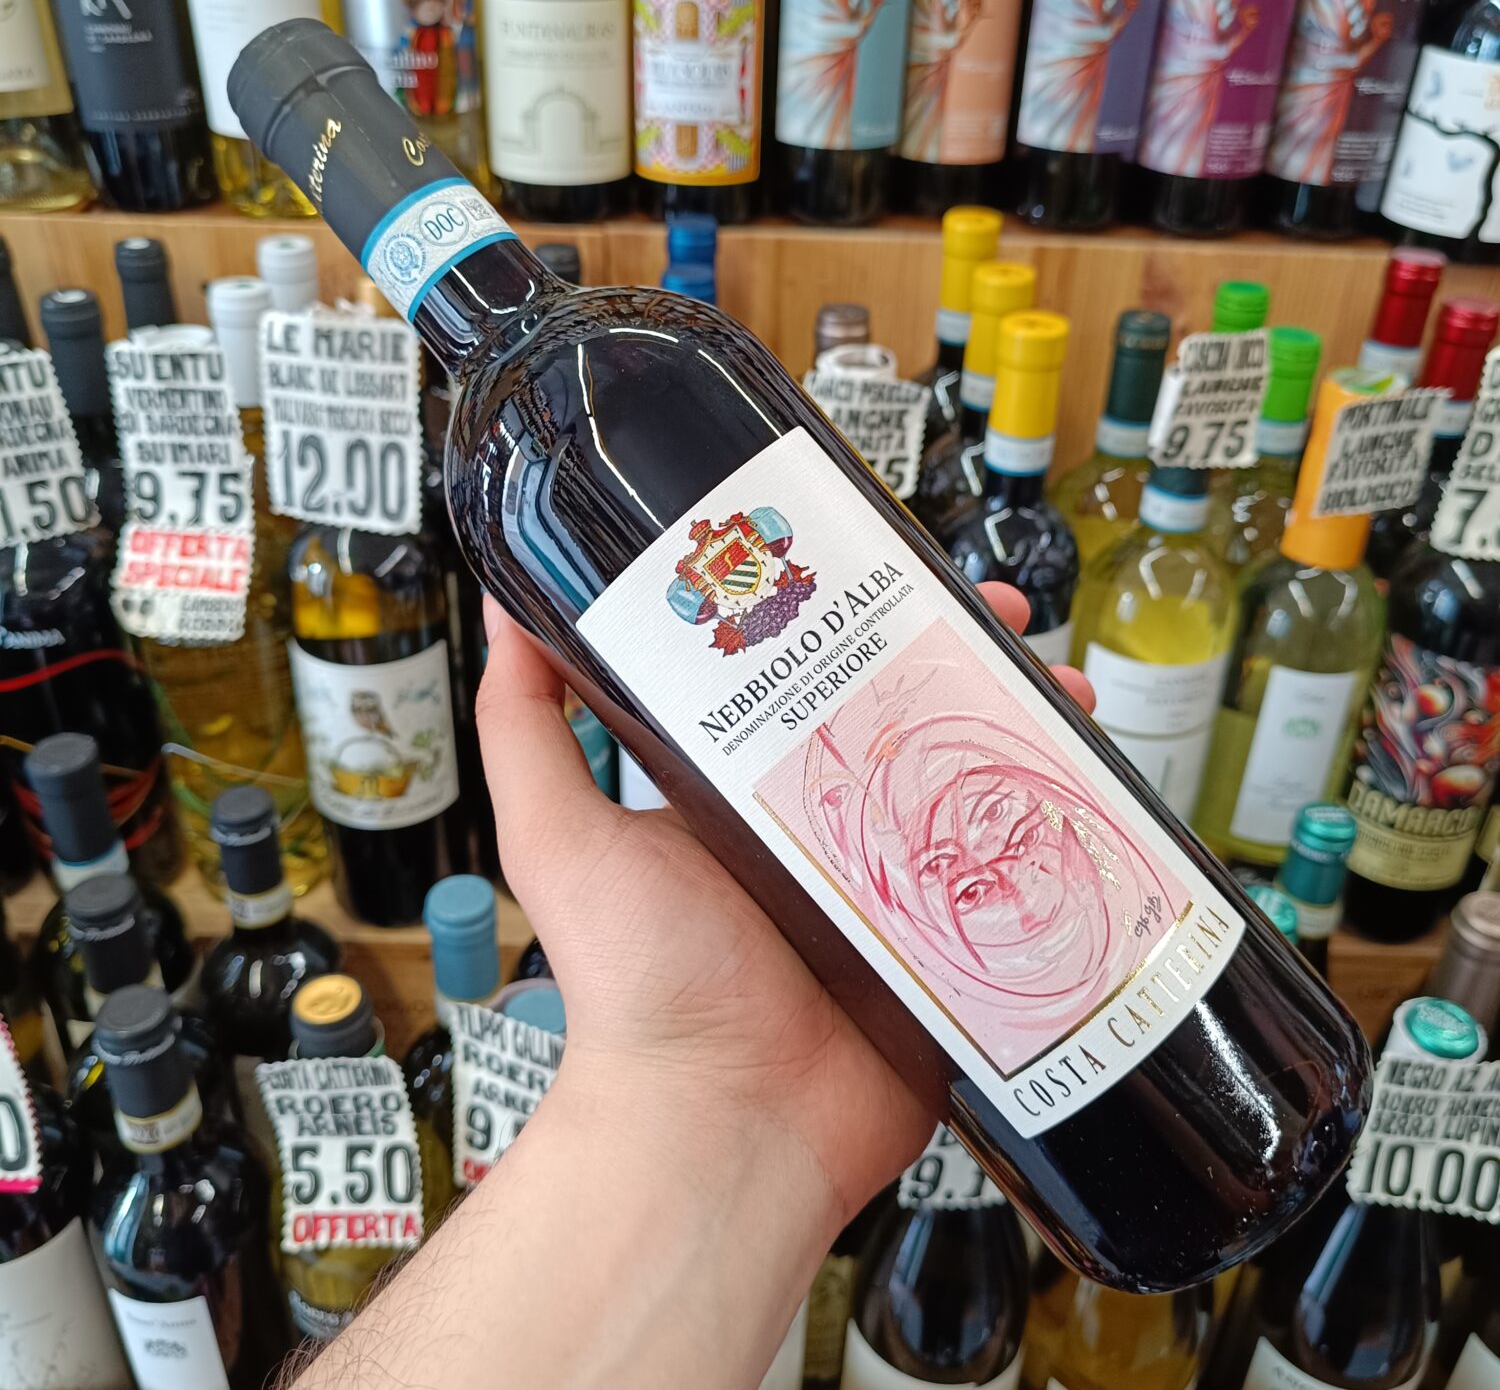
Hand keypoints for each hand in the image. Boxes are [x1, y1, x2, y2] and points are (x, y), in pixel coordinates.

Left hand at [478, 582, 1095, 1232]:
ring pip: (974, 780)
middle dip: (964, 655)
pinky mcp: (947, 943)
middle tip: (1005, 616)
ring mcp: (894, 885)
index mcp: (748, 790)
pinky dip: (1054, 825)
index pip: (811, 676)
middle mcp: (824, 827)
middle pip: (911, 714)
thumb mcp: (563, 837)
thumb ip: (526, 729)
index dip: (854, 617)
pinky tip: (1088, 781)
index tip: (890, 565)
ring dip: (1024, 723)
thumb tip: (503, 614)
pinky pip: (1011, 873)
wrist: (718, 1123)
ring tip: (1064, 685)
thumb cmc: (634, 986)